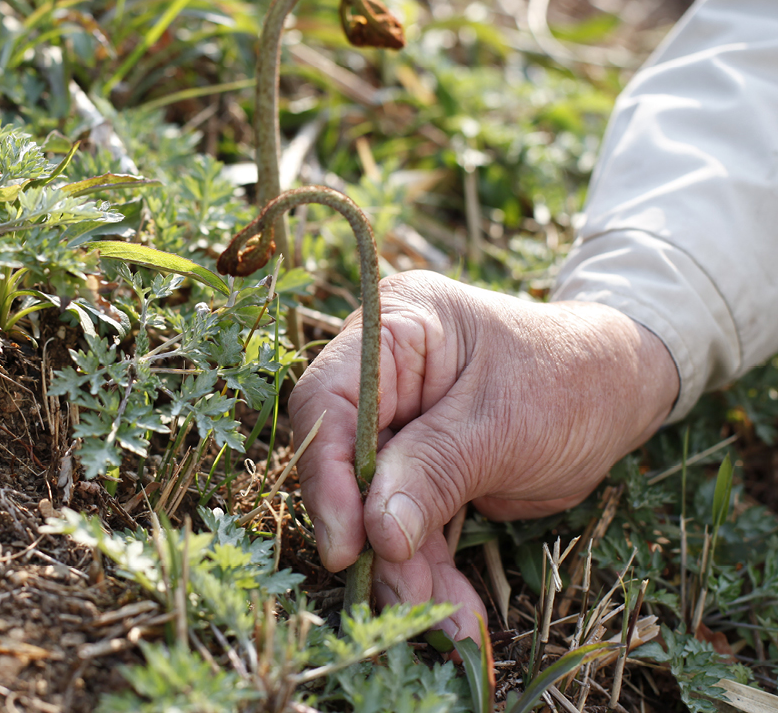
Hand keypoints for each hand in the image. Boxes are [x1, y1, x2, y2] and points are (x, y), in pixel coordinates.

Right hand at [288, 271, 678, 640]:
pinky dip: (428, 571)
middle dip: (372, 537)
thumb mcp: (501, 425)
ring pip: (374, 506)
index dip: (328, 475)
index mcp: (394, 329)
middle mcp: (381, 374)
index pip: (328, 401)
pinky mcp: (417, 468)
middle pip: (344, 463)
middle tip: (400, 597)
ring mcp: (397, 423)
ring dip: (404, 569)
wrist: (621, 393)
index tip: (347, 544)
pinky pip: (408, 525)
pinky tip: (453, 613)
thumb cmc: (570, 378)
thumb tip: (377, 533)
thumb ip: (433, 472)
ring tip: (439, 620)